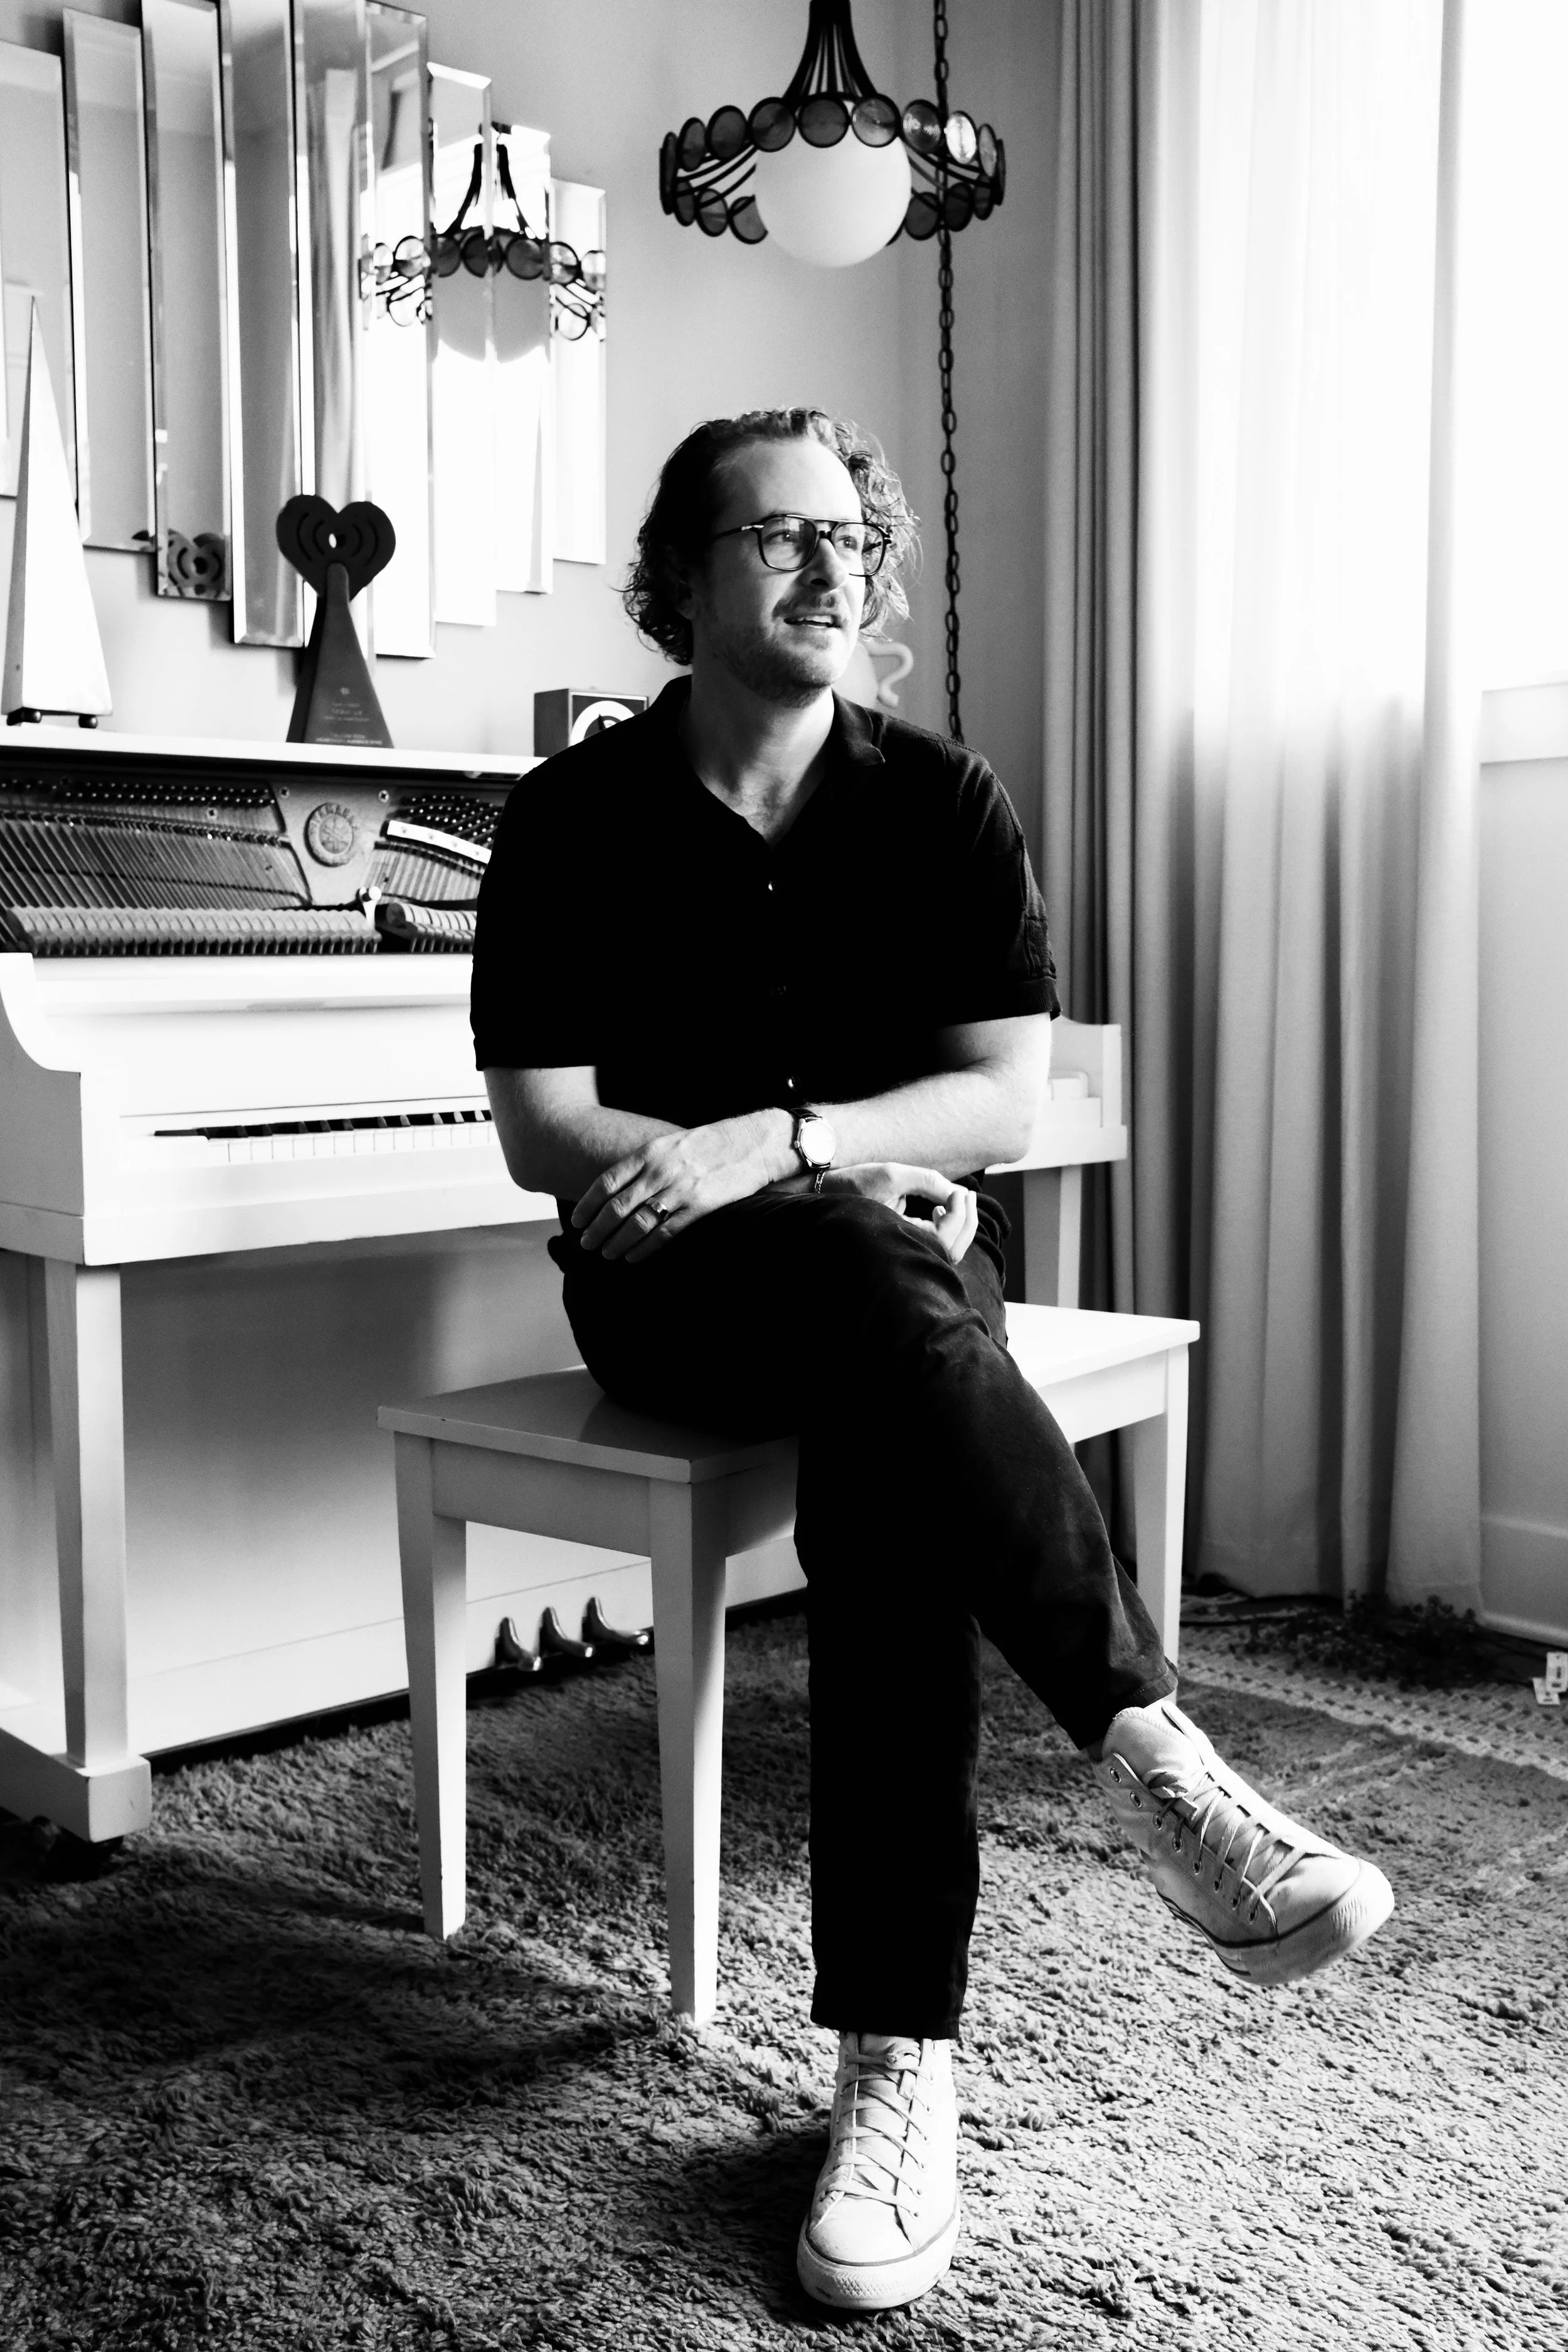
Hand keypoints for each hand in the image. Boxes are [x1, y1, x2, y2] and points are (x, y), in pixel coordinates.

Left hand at [571, 1110, 789, 1261]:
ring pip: (636, 1223)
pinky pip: (664, 1234)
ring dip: (617, 1242)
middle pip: (616, 1207)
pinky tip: (633, 1257)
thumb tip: (618, 1189)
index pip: (607, 1182)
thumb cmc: (710, 1144)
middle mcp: (660, 1171)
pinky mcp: (699, 1207)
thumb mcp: (670, 1144)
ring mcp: (679, 1190)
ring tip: (606, 1254)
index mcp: (650, 1152)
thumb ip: (645, 1163)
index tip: (577, 1220)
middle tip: (586, 1243)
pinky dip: (644, 1249)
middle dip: (597, 1229)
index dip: (588, 1204)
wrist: (751, 1144)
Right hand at [820, 1162, 979, 1263]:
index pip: (943, 1238)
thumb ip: (927, 1181)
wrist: (821, 1194)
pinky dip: (945, 1225)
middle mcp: (899, 1252)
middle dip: (967, 1222)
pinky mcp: (901, 1242)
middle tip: (967, 1194)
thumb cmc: (852, 1185)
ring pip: (945, 1249)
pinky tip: (939, 1206)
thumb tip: (957, 1193)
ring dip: (959, 1224)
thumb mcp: (891, 1175)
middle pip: (950, 1251)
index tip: (958, 1191)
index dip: (959, 1215)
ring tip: (958, 1198)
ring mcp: (901, 1249)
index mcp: (895, 1241)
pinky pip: (933, 1242)